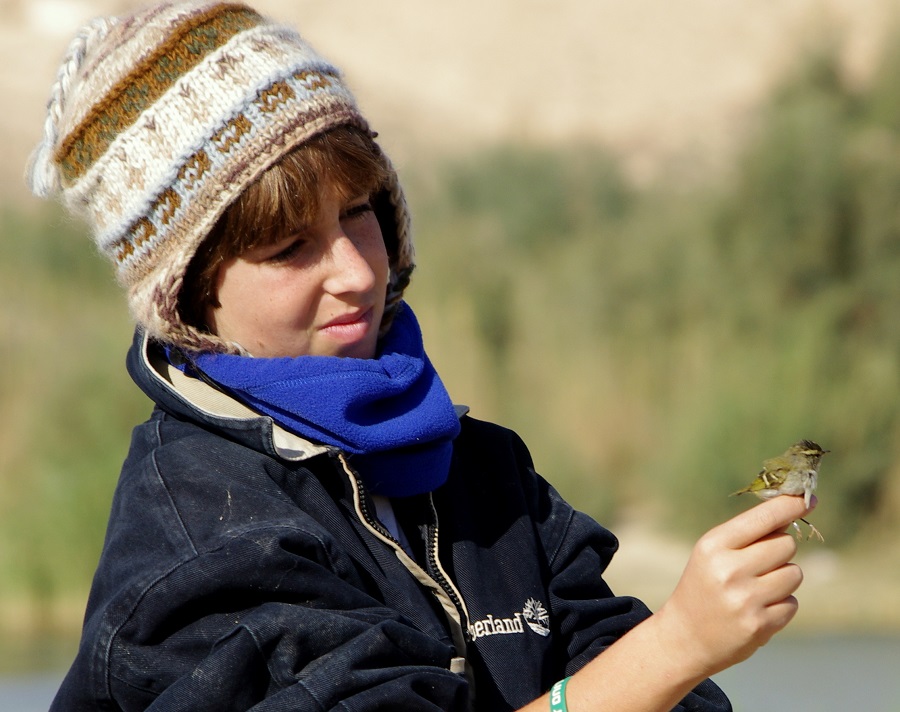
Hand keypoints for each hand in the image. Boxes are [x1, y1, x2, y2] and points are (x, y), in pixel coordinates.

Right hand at [653, 494, 814, 679]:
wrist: (685, 636)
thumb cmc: (704, 585)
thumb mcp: (712, 553)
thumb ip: (748, 535)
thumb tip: (794, 508)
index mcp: (714, 545)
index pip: (763, 518)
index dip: (790, 505)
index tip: (808, 498)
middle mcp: (729, 569)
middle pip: (786, 544)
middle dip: (781, 550)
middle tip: (761, 562)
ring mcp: (745, 599)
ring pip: (794, 573)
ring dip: (783, 578)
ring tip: (757, 589)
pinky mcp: (759, 625)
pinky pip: (792, 603)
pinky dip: (781, 605)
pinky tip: (757, 610)